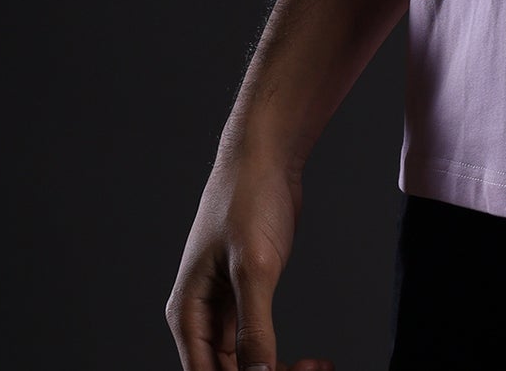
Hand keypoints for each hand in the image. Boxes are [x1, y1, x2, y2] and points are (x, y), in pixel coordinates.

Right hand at [166, 143, 334, 370]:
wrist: (267, 156)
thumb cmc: (248, 198)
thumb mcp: (253, 266)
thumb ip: (253, 326)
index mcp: (188, 313)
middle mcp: (200, 317)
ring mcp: (225, 309)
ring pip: (246, 364)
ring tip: (318, 366)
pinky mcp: (249, 298)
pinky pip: (260, 343)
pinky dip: (283, 358)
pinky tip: (315, 360)